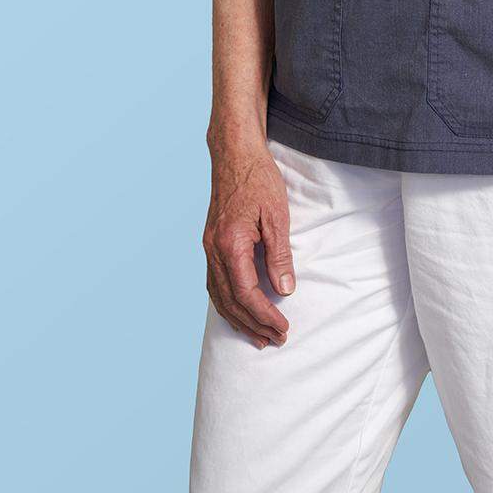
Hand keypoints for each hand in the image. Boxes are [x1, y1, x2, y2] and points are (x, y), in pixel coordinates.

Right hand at [202, 143, 295, 348]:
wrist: (235, 153)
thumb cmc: (258, 179)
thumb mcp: (277, 214)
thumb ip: (279, 254)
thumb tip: (285, 289)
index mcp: (230, 243)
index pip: (246, 293)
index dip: (264, 314)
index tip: (282, 327)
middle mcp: (213, 249)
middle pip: (230, 301)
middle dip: (253, 324)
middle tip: (275, 339)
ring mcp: (208, 247)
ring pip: (218, 295)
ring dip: (238, 318)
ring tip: (258, 336)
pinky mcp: (210, 243)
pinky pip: (214, 283)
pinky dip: (227, 302)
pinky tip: (238, 311)